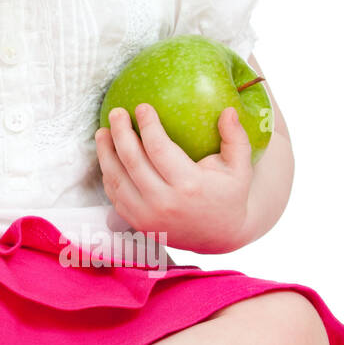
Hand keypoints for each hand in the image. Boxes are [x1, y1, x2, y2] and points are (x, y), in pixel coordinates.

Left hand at [94, 103, 252, 254]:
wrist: (219, 238)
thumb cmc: (229, 196)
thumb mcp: (240, 169)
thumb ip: (236, 138)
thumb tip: (228, 110)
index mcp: (189, 186)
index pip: (159, 149)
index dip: (147, 125)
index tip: (142, 107)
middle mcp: (164, 203)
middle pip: (132, 160)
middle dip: (120, 132)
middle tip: (116, 113)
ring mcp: (147, 216)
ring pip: (116, 178)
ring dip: (105, 151)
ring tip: (103, 131)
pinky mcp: (137, 223)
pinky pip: (114, 194)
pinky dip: (108, 173)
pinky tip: (107, 155)